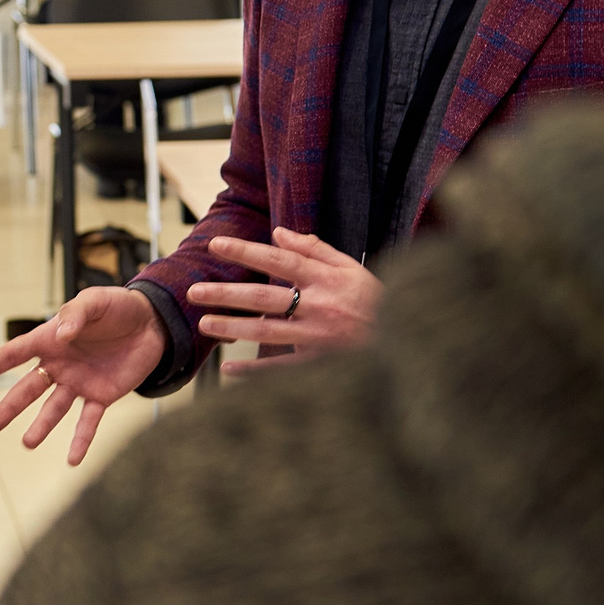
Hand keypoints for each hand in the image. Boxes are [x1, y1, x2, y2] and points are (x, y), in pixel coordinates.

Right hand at [0, 284, 166, 464]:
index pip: (14, 354)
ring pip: (53, 409)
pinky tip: (72, 460)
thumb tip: (60, 337)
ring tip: (27, 443)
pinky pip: (88, 421)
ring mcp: (79, 383)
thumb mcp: (95, 301)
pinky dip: (80, 440)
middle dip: (9, 407)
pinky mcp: (102, 396)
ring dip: (41, 426)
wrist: (151, 324)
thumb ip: (76, 315)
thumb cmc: (117, 307)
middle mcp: (59, 365)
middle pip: (28, 389)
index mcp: (50, 339)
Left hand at [185, 229, 381, 376]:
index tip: (216, 244)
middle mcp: (319, 306)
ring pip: (268, 331)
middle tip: (194, 291)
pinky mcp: (321, 364)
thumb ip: (315, 249)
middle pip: (264, 296)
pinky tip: (229, 371)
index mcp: (326, 279)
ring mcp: (319, 338)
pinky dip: (255, 372)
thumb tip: (279, 232)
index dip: (246, 250)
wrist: (409, 340)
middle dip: (226, 293)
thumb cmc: (377, 300)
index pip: (278, 259)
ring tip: (204, 323)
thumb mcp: (351, 268)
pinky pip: (282, 369)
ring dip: (233, 328)